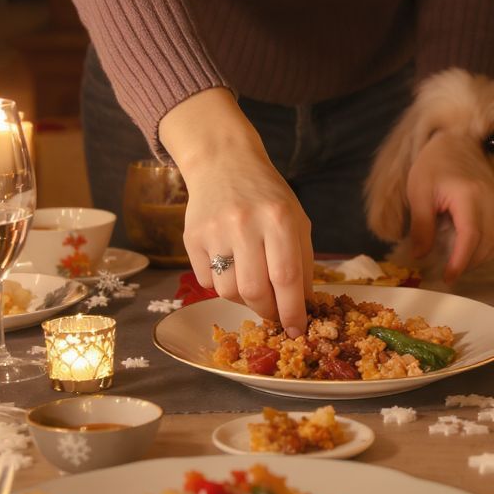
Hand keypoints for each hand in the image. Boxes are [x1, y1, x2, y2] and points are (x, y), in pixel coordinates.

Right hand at [159, 89, 313, 336]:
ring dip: (244, 301)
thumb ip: (302, 262)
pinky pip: (206, 281)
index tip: (297, 330)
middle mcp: (244, 224)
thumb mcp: (296, 219)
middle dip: (268, 312)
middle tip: (275, 314)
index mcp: (278, 219)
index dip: (293, 311)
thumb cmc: (267, 195)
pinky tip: (231, 268)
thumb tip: (303, 307)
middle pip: (255, 291)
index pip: (286, 277)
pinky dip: (222, 285)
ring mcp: (214, 231)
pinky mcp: (191, 237)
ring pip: (228, 292)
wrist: (223, 163)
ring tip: (253, 286)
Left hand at [405, 133, 493, 281]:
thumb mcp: (419, 194)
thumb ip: (421, 226)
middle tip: (447, 273)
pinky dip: (489, 248)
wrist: (455, 141)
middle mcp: (490, 200)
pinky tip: (472, 252)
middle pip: (486, 243)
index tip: (448, 277)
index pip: (470, 236)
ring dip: (479, 258)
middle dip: (468, 263)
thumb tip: (420, 256)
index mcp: (469, 196)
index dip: (461, 260)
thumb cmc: (433, 166)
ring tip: (458, 264)